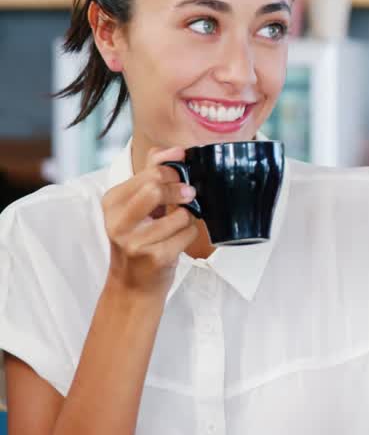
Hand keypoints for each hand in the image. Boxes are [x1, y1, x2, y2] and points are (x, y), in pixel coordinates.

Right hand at [102, 146, 200, 296]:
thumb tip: (175, 150)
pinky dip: (190, 234)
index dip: (174, 171)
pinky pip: (189, 234)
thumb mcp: (137, 204)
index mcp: (112, 202)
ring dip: (188, 217)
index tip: (181, 175)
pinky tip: (177, 241)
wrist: (133, 284)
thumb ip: (152, 173)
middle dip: (181, 191)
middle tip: (187, 196)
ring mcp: (135, 241)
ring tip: (177, 224)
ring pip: (180, 214)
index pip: (150, 172)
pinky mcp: (155, 258)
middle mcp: (118, 221)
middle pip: (159, 188)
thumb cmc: (139, 239)